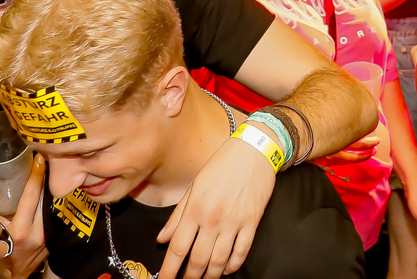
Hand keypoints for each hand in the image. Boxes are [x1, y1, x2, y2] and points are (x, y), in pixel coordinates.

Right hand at [4, 154, 49, 278]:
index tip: (38, 159)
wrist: (14, 275)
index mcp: (22, 230)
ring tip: (48, 170)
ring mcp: (49, 234)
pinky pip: (52, 213)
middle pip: (45, 196)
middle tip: (45, 158)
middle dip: (45, 177)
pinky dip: (49, 202)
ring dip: (49, 188)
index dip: (35, 175)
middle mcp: (38, 231)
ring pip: (51, 204)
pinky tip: (48, 191)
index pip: (31, 195)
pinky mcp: (53, 237)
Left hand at [156, 128, 276, 278]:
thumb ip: (177, 215)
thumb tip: (162, 239)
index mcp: (195, 208)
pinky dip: (233, 265)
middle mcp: (213, 218)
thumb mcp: (194, 185)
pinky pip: (241, 252)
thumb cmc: (221, 165)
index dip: (170, 269)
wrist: (254, 150)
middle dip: (189, 276)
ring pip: (219, 261)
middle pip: (198, 259)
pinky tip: (226, 269)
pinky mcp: (252, 222)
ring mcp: (234, 222)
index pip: (178, 247)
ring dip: (210, 276)